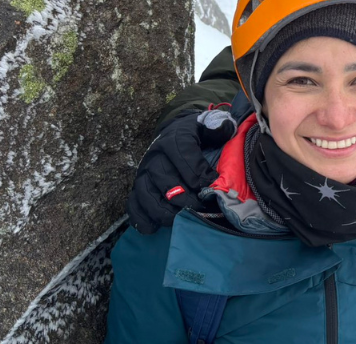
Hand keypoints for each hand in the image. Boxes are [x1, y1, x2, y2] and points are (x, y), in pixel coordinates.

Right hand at [125, 108, 236, 233]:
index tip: (211, 183)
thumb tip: (223, 127)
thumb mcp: (209, 126)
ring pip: (146, 193)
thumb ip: (218, 127)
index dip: (197, 171)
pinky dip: (141, 218)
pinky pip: (133, 204)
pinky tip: (154, 228)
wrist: (175, 135)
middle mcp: (155, 156)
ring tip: (180, 219)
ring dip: (163, 210)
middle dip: (183, 197)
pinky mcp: (138, 187)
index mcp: (174, 139)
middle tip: (200, 207)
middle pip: (164, 178)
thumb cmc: (197, 136)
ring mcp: (144, 173)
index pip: (182, 154)